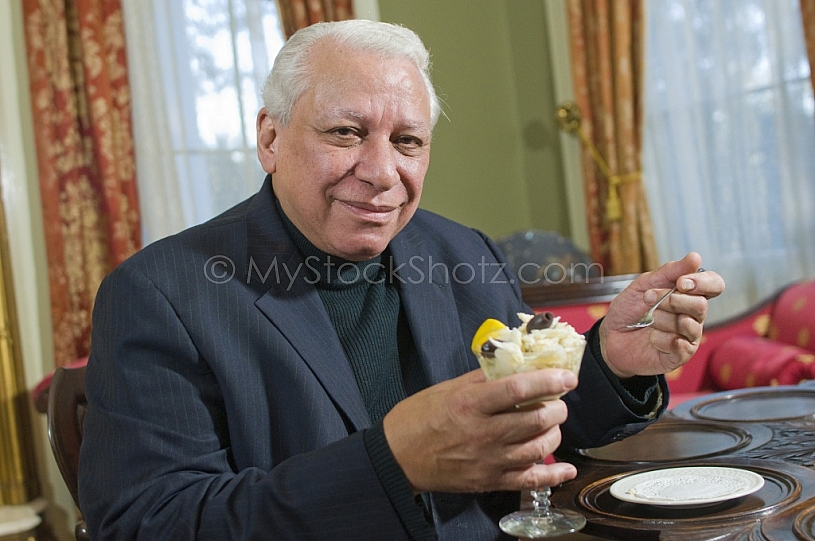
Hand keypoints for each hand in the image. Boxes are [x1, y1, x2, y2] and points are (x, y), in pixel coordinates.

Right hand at [382, 368, 578, 493]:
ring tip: (552, 424)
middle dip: (557, 408)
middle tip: (558, 400)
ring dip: (554, 433)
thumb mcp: (446, 389)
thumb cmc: (417, 419)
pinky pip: (529, 481)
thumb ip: (480, 379)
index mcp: (470, 404)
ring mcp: (488, 460)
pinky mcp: (489, 481)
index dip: (548, 381)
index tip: (566, 377)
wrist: (397, 457)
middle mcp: (483, 433)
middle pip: (535, 420)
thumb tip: (510, 366)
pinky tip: (566, 468)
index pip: (518, 389)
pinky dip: (553, 476)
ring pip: (538, 448)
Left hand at [599, 252, 724, 377]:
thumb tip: (696, 257)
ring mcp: (688, 336)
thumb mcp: (644, 285)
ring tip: (648, 319)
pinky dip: (660, 338)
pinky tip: (651, 338)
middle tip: (649, 299)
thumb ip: (669, 272)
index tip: (681, 283)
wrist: (611, 336)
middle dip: (672, 300)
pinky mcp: (680, 355)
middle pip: (701, 305)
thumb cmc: (629, 310)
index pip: (714, 285)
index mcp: (688, 295)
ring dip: (662, 318)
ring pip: (689, 325)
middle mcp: (693, 315)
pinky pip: (680, 345)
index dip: (703, 282)